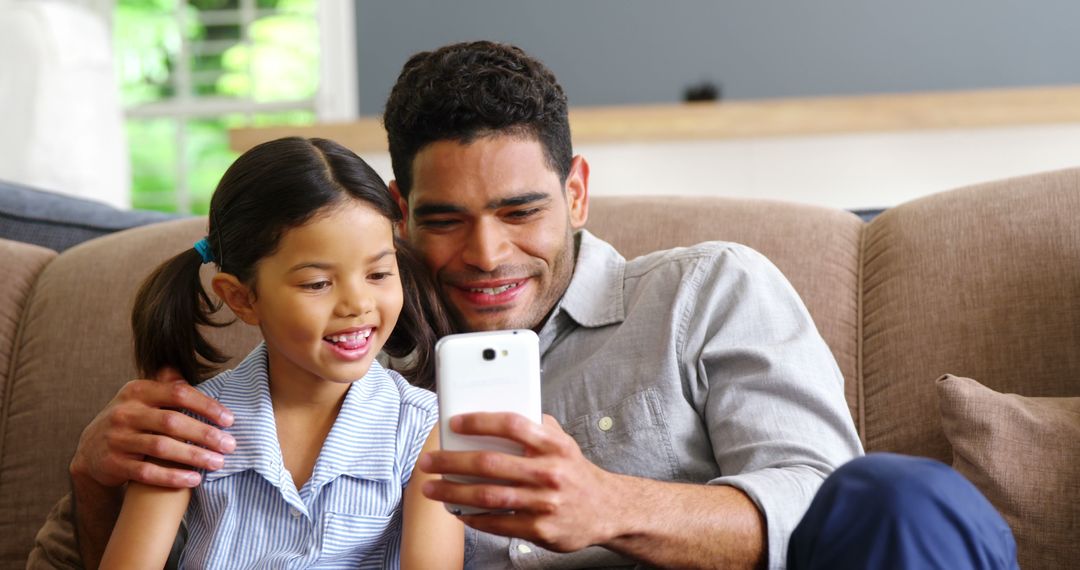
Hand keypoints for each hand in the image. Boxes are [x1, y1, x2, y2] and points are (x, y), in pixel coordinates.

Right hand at [69, 368, 235, 488]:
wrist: (90, 450)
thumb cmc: (131, 420)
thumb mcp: (143, 398)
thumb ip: (167, 386)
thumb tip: (195, 367)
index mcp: (137, 391)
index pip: (178, 394)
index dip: (206, 406)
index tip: (229, 420)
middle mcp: (125, 413)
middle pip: (172, 422)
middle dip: (205, 434)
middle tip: (230, 445)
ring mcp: (117, 439)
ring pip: (162, 448)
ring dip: (194, 456)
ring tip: (218, 463)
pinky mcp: (113, 464)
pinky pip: (147, 472)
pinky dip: (172, 476)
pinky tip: (194, 479)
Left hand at [418, 413, 624, 551]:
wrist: (607, 510)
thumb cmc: (575, 472)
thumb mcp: (563, 443)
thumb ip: (536, 426)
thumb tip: (498, 414)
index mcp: (553, 445)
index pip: (512, 425)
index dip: (479, 422)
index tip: (453, 423)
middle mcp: (549, 472)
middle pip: (490, 463)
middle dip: (452, 461)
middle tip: (429, 461)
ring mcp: (544, 503)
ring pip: (488, 496)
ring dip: (454, 492)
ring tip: (432, 488)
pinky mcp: (540, 529)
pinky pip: (498, 522)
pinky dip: (474, 517)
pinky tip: (458, 511)